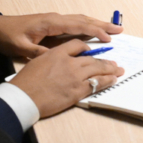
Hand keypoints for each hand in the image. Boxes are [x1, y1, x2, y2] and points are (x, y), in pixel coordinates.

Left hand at [0, 12, 121, 59]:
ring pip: (80, 20)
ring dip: (97, 24)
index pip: (77, 26)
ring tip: (113, 29)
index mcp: (50, 23)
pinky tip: (93, 30)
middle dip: (102, 24)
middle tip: (120, 30)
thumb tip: (56, 58)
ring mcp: (55, 20)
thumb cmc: (7, 37)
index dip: (93, 31)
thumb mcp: (21, 48)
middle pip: (83, 20)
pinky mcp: (53, 24)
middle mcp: (55, 19)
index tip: (108, 38)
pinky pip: (74, 23)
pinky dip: (87, 25)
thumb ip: (39, 52)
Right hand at [9, 38, 124, 117]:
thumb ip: (51, 58)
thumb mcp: (37, 62)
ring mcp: (75, 76)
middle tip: (114, 63)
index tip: (91, 51)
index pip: (77, 45)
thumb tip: (60, 61)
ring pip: (98, 70)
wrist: (24, 97)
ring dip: (110, 70)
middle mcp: (69, 63)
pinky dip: (106, 81)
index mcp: (57, 53)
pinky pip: (96, 84)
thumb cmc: (25, 82)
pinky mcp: (77, 91)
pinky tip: (112, 80)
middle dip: (105, 61)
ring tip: (118, 70)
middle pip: (92, 58)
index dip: (87, 48)